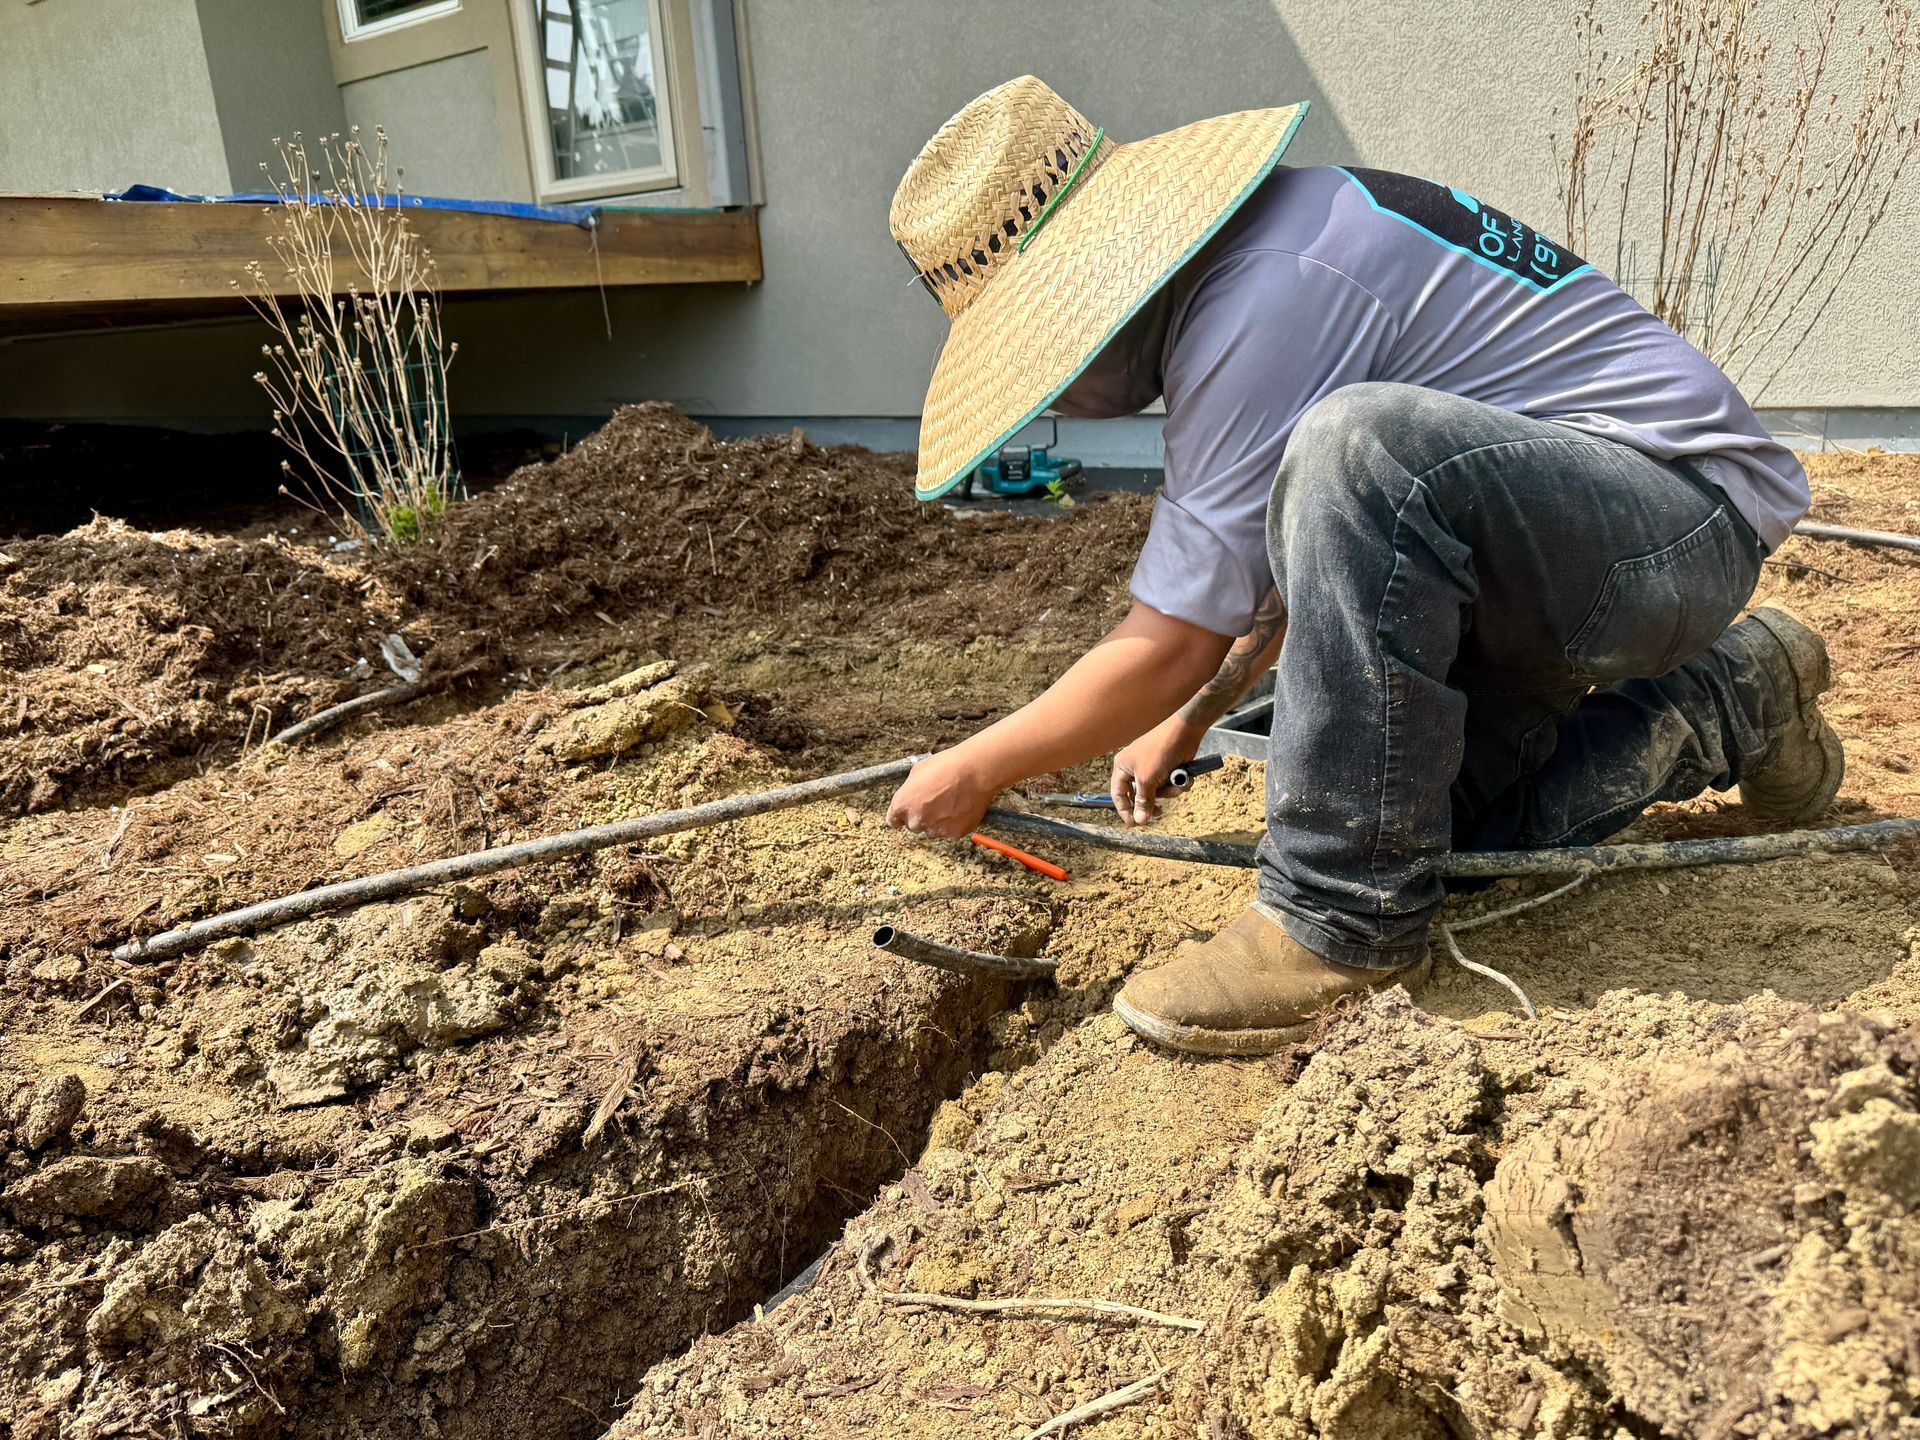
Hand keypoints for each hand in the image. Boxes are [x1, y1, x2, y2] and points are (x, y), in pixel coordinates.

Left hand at [885, 748, 999, 838]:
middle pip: (913, 826)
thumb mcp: (917, 771)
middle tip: (935, 801)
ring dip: (937, 821)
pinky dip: (954, 823)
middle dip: (921, 816)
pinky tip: (960, 807)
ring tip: (950, 802)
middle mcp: (916, 821)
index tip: (907, 813)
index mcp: (901, 805)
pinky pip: (950, 832)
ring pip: (932, 830)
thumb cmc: (947, 766)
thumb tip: (911, 796)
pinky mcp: (954, 834)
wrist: (975, 771)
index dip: (901, 815)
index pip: (893, 821)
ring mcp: (935, 829)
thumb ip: (909, 790)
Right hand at [1109, 715, 1206, 826]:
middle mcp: (1135, 768)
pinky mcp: (1166, 769)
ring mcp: (1152, 768)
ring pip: (1158, 792)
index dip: (1125, 810)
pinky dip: (1176, 784)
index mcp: (1123, 767)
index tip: (1134, 824)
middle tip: (1158, 813)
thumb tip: (1139, 821)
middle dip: (1153, 801)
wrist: (1185, 731)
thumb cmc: (1160, 751)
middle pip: (1139, 796)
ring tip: (1176, 784)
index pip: (1118, 794)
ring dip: (1169, 791)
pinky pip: (1168, 785)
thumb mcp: (1148, 779)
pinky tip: (1183, 778)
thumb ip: (1142, 801)